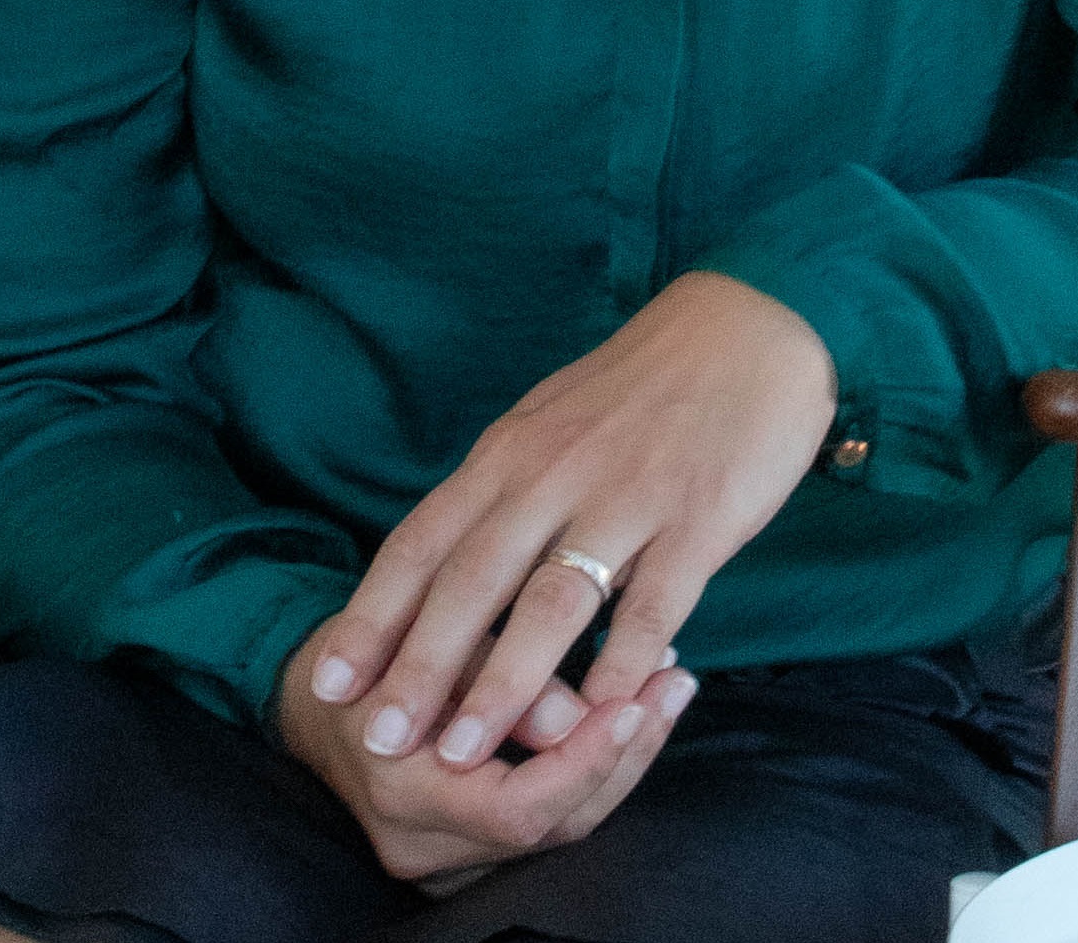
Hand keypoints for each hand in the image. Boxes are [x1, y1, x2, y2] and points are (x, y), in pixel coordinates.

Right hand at [274, 625, 693, 882]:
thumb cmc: (367, 647)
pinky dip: (591, 764)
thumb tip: (574, 715)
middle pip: (554, 826)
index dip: (583, 761)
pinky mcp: (468, 846)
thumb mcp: (424, 638)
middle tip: (676, 682)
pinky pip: (546, 815)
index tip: (635, 700)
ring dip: (621, 757)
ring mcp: (446, 857)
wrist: (311, 693)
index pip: (517, 810)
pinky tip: (631, 708)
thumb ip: (493, 672)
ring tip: (670, 685)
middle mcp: (423, 845)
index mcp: (402, 794)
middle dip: (624, 755)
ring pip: (560, 826)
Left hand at [296, 270, 836, 773]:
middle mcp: (556, 474)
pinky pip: (654, 601)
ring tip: (466, 750)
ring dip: (504, 682)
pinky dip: (624, 659)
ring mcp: (628, 496)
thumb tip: (439, 566)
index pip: (422, 543)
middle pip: (472, 580)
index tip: (328, 682)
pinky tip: (601, 712)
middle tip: (380, 740)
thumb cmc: (640, 387)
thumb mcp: (549, 422)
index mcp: (511, 453)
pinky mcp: (698, 517)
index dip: (372, 616)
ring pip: (552, 600)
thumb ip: (500, 492)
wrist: (749, 328)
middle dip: (419, 667)